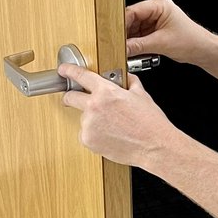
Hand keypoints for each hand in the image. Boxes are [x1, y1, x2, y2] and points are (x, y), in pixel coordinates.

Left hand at [58, 64, 174, 167]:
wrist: (154, 146)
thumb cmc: (150, 122)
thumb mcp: (141, 95)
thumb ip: (129, 82)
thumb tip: (125, 77)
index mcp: (106, 92)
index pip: (80, 76)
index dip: (69, 70)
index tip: (63, 70)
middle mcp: (93, 107)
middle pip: (70, 98)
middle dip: (70, 97)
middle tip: (76, 99)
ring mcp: (89, 125)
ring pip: (82, 119)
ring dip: (91, 120)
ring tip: (112, 126)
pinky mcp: (88, 141)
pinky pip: (86, 134)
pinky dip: (94, 135)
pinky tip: (110, 136)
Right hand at [125, 0, 207, 62]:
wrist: (202, 50)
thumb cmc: (191, 41)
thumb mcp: (162, 44)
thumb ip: (139, 46)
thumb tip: (123, 48)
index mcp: (159, 4)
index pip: (133, 11)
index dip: (121, 24)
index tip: (113, 35)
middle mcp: (155, 9)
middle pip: (131, 20)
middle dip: (125, 34)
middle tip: (118, 45)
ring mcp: (153, 19)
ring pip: (133, 29)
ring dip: (130, 41)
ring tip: (127, 50)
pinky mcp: (153, 29)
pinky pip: (138, 35)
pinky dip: (135, 44)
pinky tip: (133, 51)